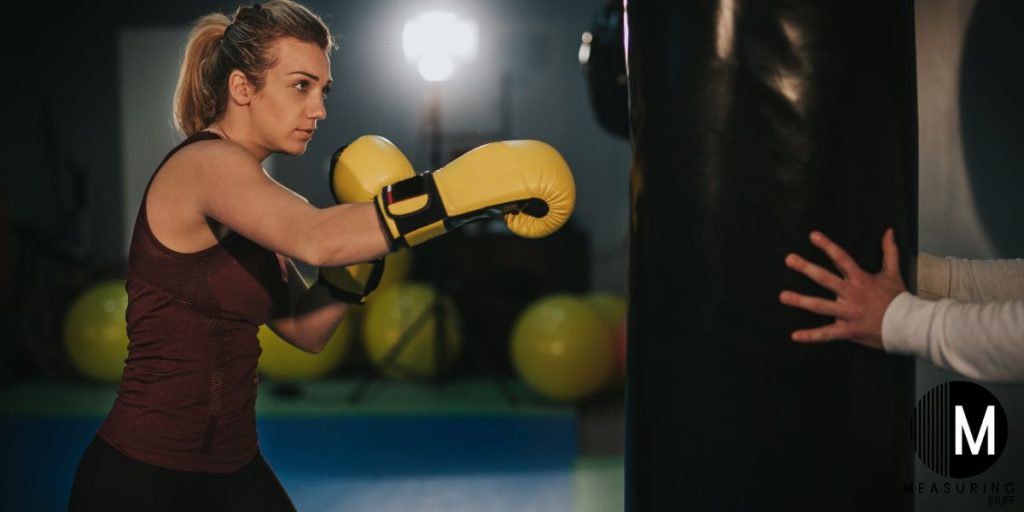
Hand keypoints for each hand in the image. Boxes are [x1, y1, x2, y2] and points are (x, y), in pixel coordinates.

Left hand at [779, 228, 905, 348]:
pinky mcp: (848, 330)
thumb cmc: (899, 299)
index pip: (842, 258)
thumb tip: (889, 232)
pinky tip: (795, 335)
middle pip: (826, 279)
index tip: (813, 236)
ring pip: (821, 306)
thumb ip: (889, 251)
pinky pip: (827, 334)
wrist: (908, 325)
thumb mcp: (893, 273)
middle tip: (789, 259)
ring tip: (783, 296)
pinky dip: (811, 336)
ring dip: (801, 301)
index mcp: (861, 280)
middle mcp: (852, 295)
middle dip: (806, 268)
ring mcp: (848, 313)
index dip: (828, 246)